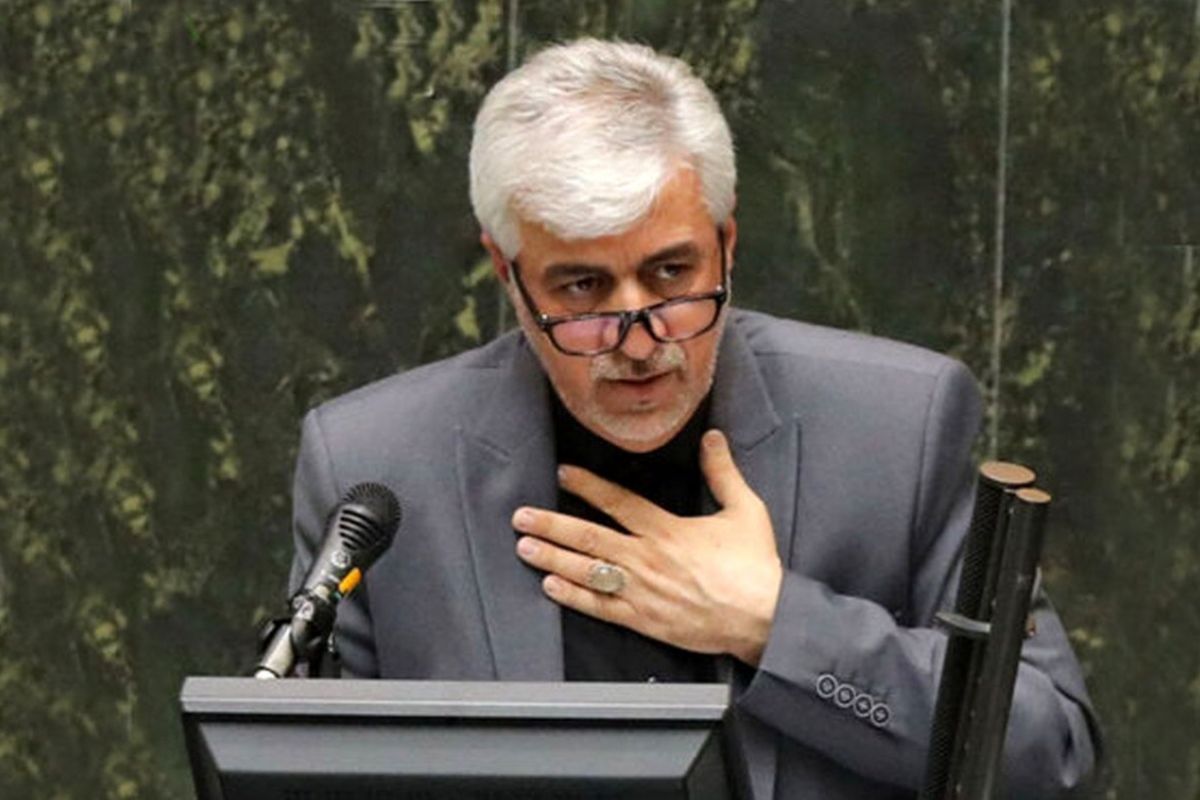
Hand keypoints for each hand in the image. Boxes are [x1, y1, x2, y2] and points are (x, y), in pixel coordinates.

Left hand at [512, 429, 783, 665]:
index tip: (562, 473)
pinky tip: (551, 587)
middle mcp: (647, 559)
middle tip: (521, 517)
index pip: (618, 502)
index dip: (588, 486)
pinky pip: (601, 607)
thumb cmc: (754, 566)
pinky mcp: (644, 620)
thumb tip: (712, 438)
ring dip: (552, 558)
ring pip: (587, 572)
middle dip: (551, 525)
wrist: (763, 619)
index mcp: (668, 530)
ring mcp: (642, 592)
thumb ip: (723, 473)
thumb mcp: (745, 510)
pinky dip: (573, 597)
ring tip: (525, 548)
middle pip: (589, 538)